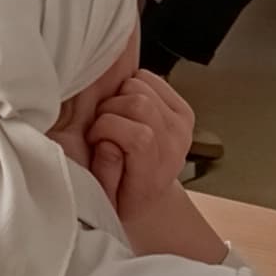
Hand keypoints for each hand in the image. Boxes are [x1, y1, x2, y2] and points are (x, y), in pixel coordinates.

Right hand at [83, 71, 222, 262]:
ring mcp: (182, 125)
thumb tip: (107, 142)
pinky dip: (130, 86)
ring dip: (119, 97)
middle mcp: (174, 147)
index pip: (140, 137)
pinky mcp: (182, 109)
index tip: (94, 137)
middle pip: (140, 104)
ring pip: (141, 86)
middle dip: (109, 109)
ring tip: (114, 119)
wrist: (149, 197)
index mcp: (154, 175)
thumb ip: (105, 171)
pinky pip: (148, 77)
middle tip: (101, 127)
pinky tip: (126, 110)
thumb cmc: (121, 196)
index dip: (108, 128)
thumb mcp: (104, 197)